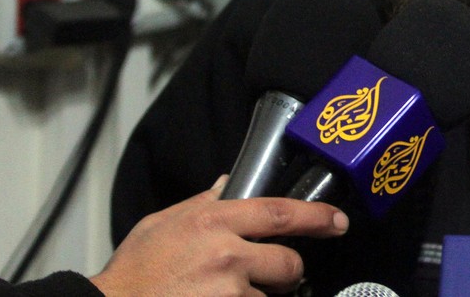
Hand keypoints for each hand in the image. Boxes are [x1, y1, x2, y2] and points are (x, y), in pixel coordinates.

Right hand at [90, 176, 348, 296]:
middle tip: (265, 276)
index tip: (337, 221)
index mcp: (213, 221)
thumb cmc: (133, 274)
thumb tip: (228, 184)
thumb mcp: (163, 224)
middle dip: (285, 272)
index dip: (316, 217)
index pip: (280, 212)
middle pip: (288, 263)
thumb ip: (202, 202)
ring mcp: (227, 293)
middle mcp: (227, 255)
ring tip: (221, 296)